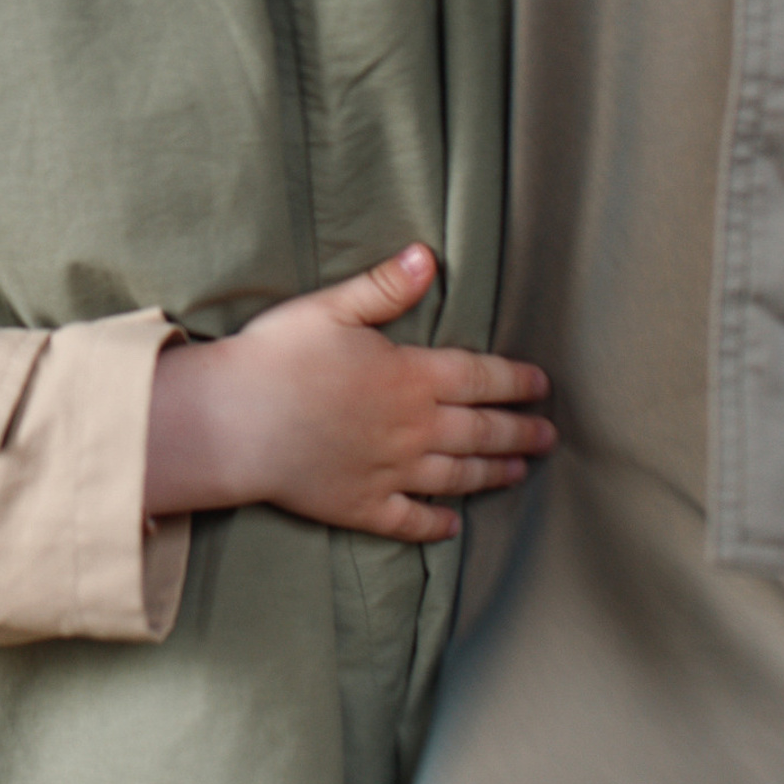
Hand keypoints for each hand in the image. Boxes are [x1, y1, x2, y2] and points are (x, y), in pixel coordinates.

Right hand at [143, 245, 553, 542]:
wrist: (235, 422)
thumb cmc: (277, 356)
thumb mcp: (330, 308)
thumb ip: (384, 287)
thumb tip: (428, 257)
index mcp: (409, 377)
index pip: (478, 379)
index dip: (514, 381)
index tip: (541, 384)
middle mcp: (412, 429)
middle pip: (480, 432)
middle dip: (518, 431)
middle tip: (548, 434)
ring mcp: (391, 473)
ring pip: (457, 476)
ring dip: (493, 473)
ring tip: (519, 471)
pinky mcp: (362, 506)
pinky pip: (411, 521)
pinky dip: (437, 525)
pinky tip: (452, 525)